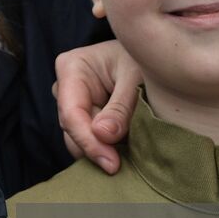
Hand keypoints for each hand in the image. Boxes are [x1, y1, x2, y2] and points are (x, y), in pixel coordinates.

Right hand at [55, 39, 141, 173]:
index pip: (72, 114)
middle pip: (73, 131)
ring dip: (104, 150)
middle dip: (98, 148)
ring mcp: (73, 104)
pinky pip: (90, 141)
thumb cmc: (143, 58)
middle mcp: (66, 87)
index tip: (112, 164)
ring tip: (132, 151)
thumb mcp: (136, 77)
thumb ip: (121, 107)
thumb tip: (102, 135)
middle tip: (127, 163)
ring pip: (79, 140)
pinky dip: (108, 148)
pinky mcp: (85, 118)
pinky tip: (127, 148)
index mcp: (72, 67)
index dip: (89, 143)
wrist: (153, 53)